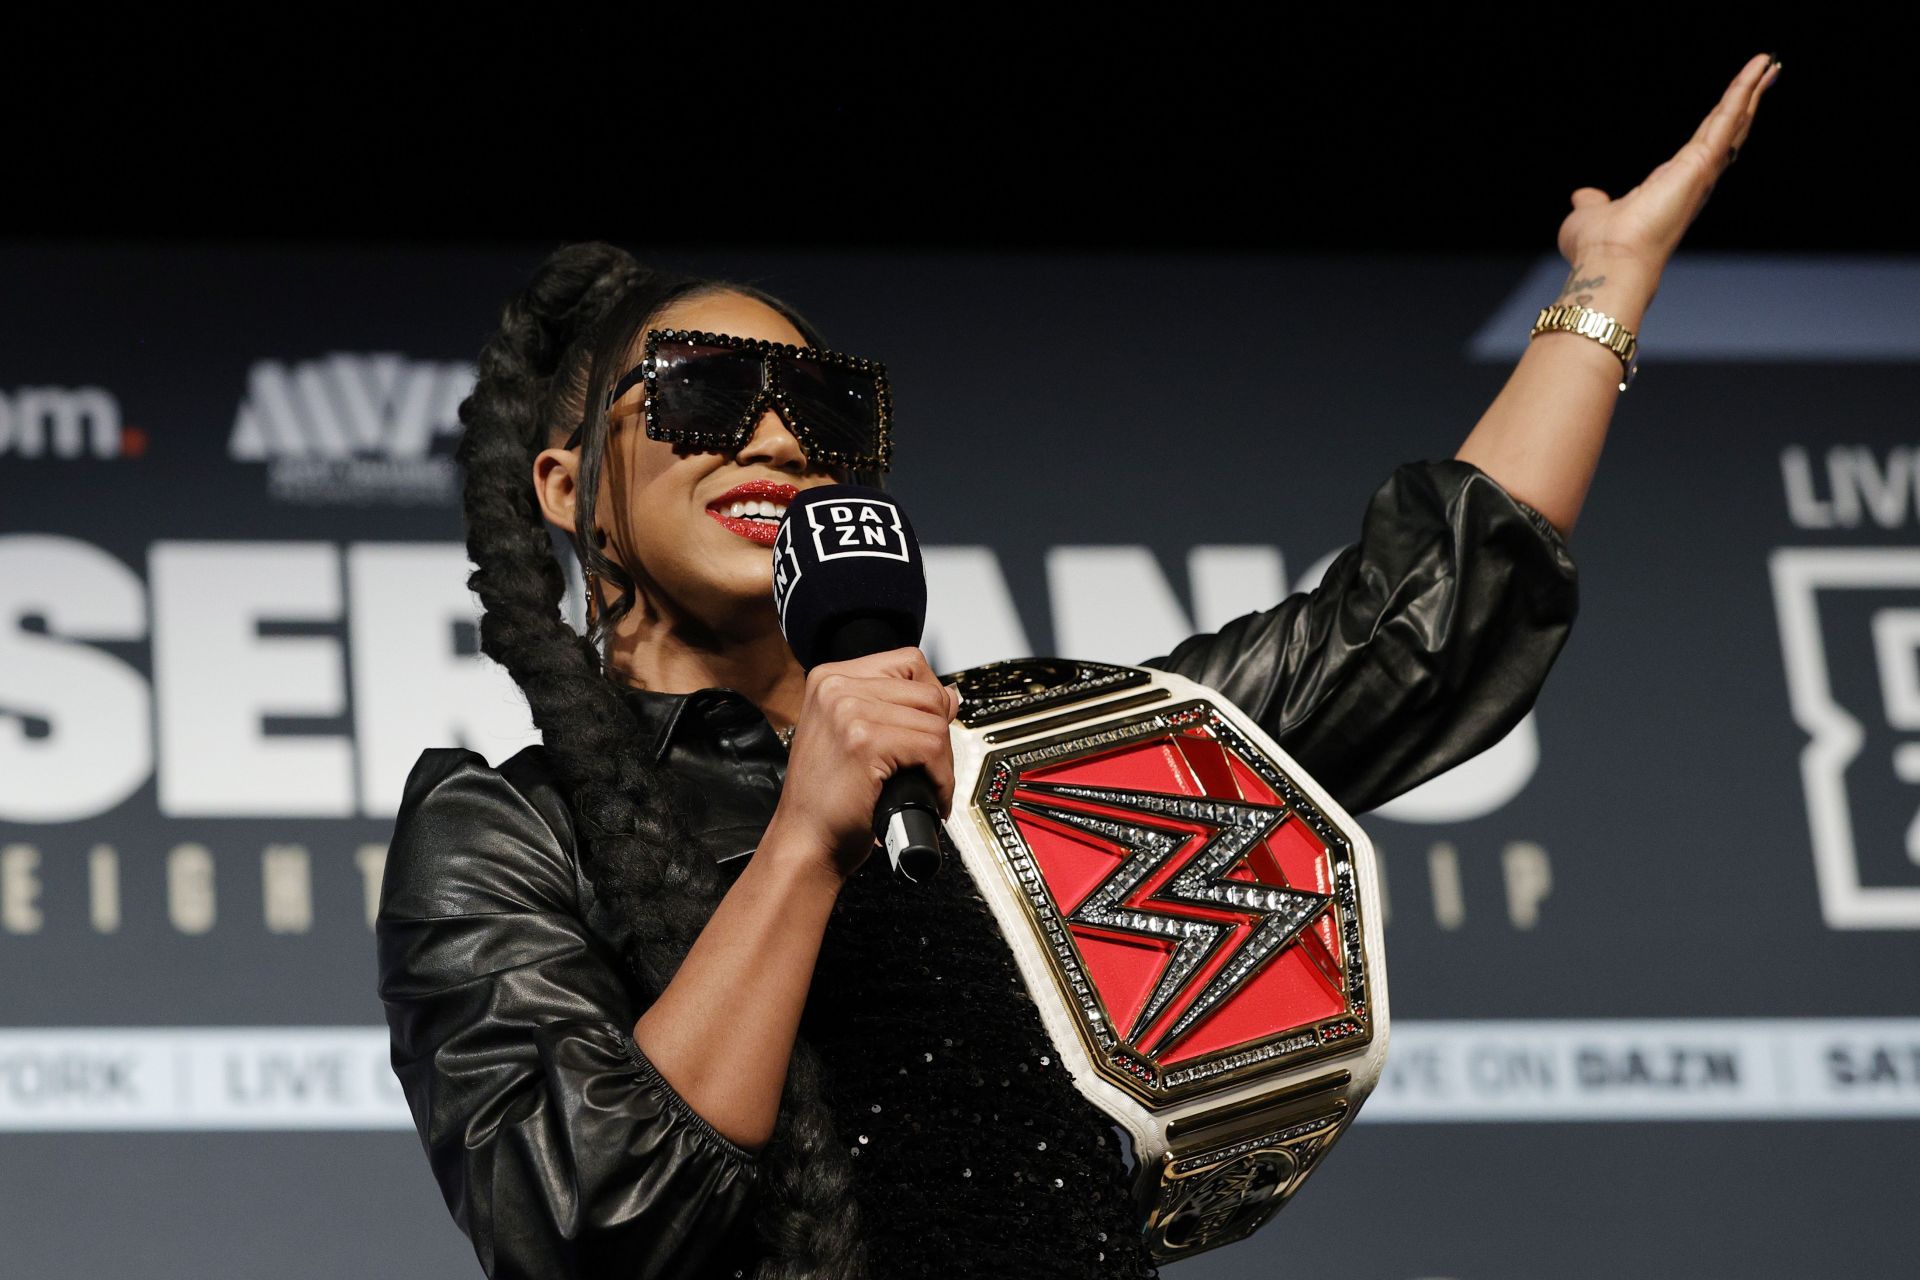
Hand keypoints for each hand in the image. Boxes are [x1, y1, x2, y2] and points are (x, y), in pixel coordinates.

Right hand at [763, 646, 960, 885]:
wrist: (805, 841)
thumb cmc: (826, 800)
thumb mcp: (851, 736)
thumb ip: (891, 708)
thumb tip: (949, 696)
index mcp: (829, 679)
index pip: (909, 663)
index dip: (930, 697)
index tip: (928, 726)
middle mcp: (835, 687)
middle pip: (927, 692)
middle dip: (940, 733)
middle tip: (931, 766)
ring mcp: (848, 711)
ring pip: (935, 721)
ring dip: (943, 761)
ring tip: (930, 783)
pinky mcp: (864, 741)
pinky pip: (932, 748)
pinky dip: (942, 778)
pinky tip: (932, 794)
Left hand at [1556, 53, 1781, 275]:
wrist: (1609, 262)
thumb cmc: (1599, 249)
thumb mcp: (1591, 215)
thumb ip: (1592, 202)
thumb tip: (1583, 197)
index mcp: (1670, 188)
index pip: (1702, 149)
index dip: (1718, 125)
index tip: (1734, 106)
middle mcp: (1693, 180)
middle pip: (1727, 132)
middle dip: (1746, 103)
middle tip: (1766, 73)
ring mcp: (1701, 171)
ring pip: (1733, 122)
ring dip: (1751, 90)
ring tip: (1769, 62)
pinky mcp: (1702, 161)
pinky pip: (1727, 118)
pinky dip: (1742, 91)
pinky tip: (1758, 66)